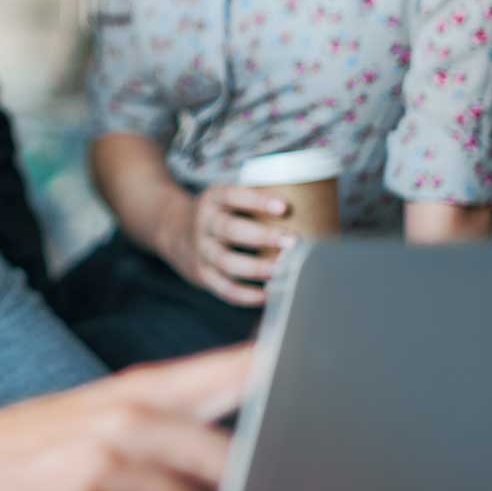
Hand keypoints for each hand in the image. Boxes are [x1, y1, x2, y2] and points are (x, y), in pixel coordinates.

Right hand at [0, 344, 251, 490]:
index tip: (324, 355)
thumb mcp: (97, 420)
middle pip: (225, 463)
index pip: (226, 370)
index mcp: (139, 391)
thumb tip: (234, 460)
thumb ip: (165, 429)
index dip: (275, 365)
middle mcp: (129, 416)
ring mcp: (106, 457)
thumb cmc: (31, 455)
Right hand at [156, 183, 294, 307]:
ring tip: (283, 271)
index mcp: (213, 199)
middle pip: (230, 230)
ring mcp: (201, 250)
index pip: (233, 195)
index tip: (284, 207)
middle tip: (293, 242)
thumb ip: (258, 201)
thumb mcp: (228, 198)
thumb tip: (317, 208)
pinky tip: (267, 295)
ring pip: (226, 262)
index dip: (257, 201)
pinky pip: (223, 288)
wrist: (174, 231)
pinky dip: (245, 294)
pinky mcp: (202, 274)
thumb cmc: (221, 214)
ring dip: (256, 267)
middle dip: (262, 236)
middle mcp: (204, 223)